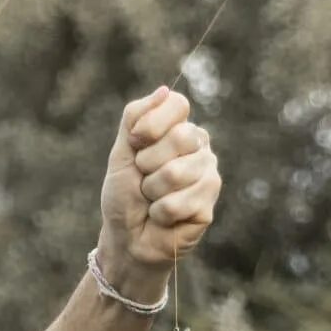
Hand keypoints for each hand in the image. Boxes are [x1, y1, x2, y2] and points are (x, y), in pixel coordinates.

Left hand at [100, 85, 220, 282]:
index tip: (135, 146)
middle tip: (143, 180)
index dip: (150, 126)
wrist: (126, 239)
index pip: (178, 106)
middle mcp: (200, 148)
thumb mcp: (121, 153)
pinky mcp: (208, 204)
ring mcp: (208, 175)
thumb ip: (136, 118)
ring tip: (152, 200)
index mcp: (180, 130)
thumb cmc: (123, 197)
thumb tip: (164, 90)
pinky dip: (161, 213)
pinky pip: (179, 201)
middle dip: (147, 164)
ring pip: (177, 172)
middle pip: (179, 137)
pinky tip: (163, 218)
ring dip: (152, 192)